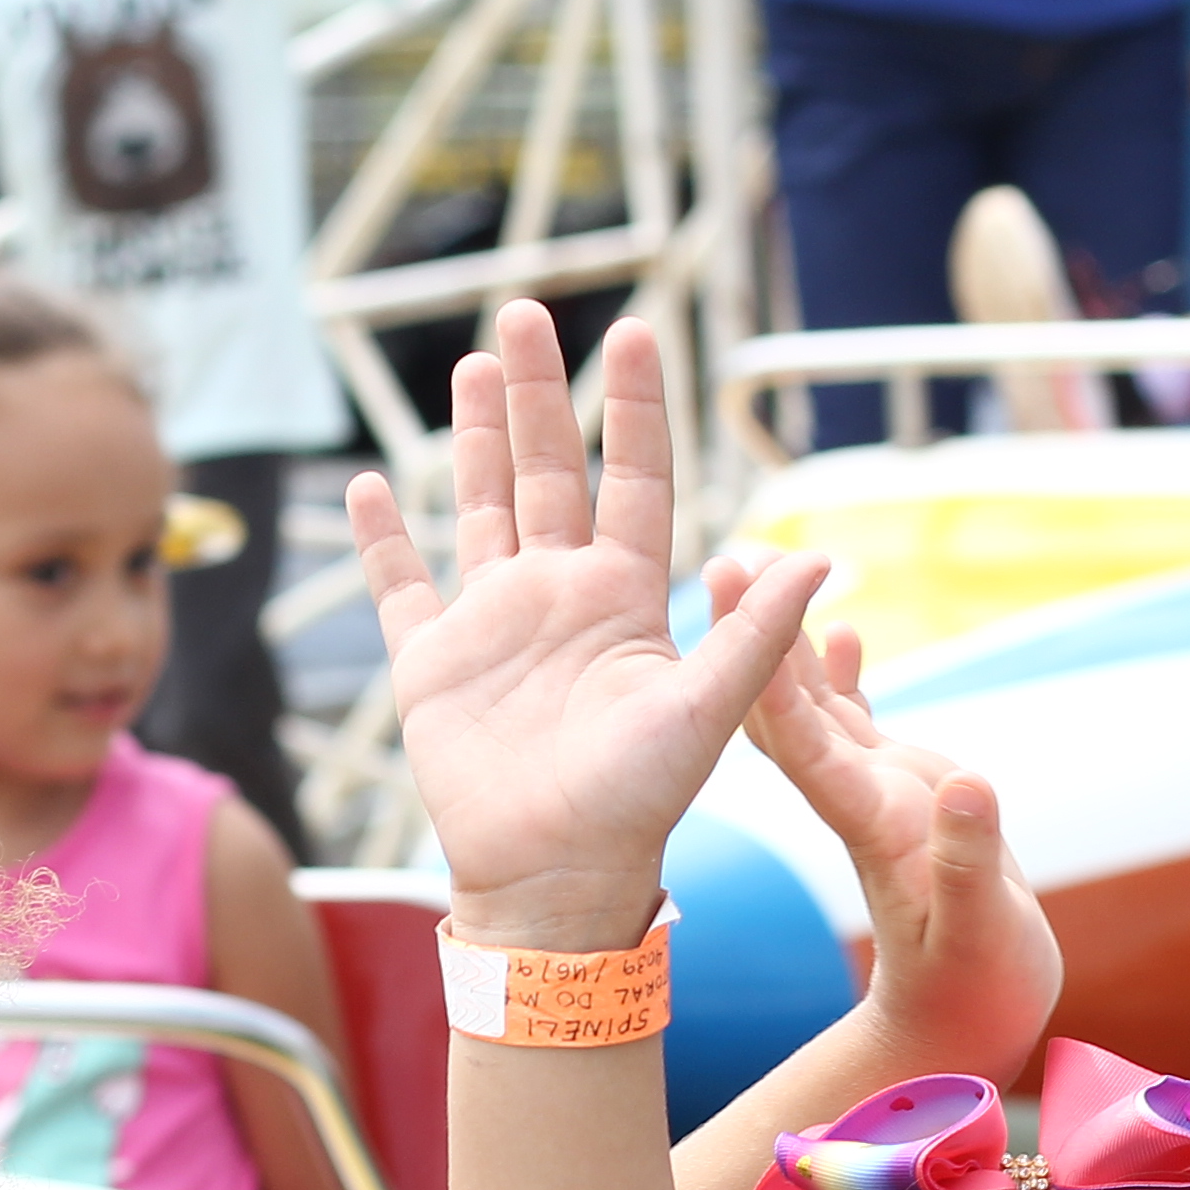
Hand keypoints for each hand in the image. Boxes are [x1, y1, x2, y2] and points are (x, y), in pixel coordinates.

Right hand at [343, 303, 824, 953]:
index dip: (633, 406)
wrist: (555, 878)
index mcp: (625, 595)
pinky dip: (382, 539)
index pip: (632, 477)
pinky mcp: (433, 665)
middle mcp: (559, 595)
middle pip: (548, 468)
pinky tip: (369, 486)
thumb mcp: (707, 710)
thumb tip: (820, 557)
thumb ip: (756, 634)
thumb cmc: (638, 806)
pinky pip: (402, 586)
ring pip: (482, 506)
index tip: (637, 330)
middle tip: (525, 311)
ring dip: (474, 438)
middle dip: (538, 391)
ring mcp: (494, 624)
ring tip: (473, 365)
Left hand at [727, 581, 1057, 1073]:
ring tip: (764, 569)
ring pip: (818, 706)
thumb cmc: (975, 988)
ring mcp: (873, 795)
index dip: (773, 666)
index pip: (806, 735)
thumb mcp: (980, 929)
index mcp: (866, 822)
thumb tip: (967, 786)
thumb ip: (969, 863)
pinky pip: (864, 727)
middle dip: (757, 633)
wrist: (964, 1024)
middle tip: (726, 559)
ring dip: (789, 641)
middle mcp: (855, 799)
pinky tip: (843, 628)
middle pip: (790, 707)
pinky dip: (848, 677)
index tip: (746, 603)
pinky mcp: (899, 801)